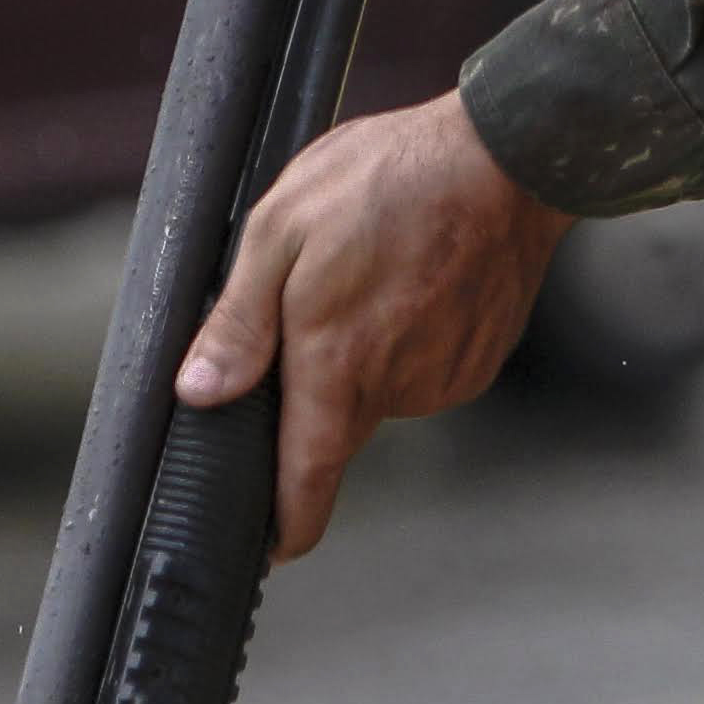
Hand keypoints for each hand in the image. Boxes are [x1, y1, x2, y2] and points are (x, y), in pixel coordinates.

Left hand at [173, 91, 575, 558]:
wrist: (504, 157)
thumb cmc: (388, 178)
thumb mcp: (281, 227)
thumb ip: (239, 321)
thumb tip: (198, 392)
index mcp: (337, 363)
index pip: (307, 479)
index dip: (285, 522)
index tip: (269, 545)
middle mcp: (396, 386)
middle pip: (336, 423)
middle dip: (317, 384)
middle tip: (317, 300)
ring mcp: (445, 376)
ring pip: (381, 390)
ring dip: (365, 353)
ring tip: (374, 270)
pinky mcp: (479, 361)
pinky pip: (424, 369)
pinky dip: (409, 339)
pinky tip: (414, 277)